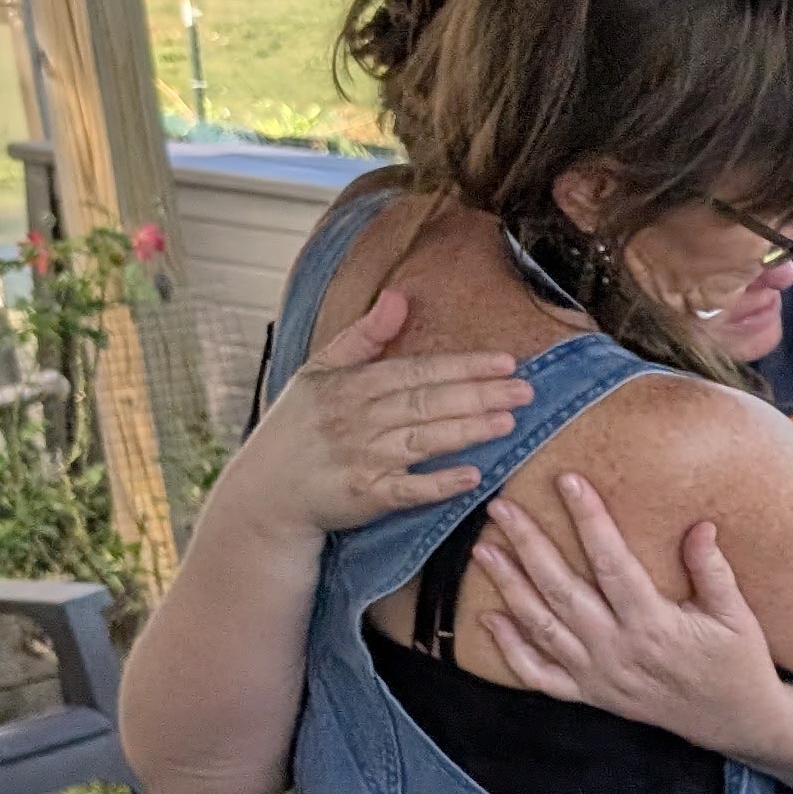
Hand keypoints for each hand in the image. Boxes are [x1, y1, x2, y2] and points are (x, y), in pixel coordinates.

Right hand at [223, 287, 526, 537]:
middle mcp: (358, 420)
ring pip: (423, 441)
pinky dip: (439, 484)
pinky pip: (408, 490)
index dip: (462, 366)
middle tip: (525, 390)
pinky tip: (473, 476)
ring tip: (509, 422)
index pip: (416, 370)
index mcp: (350, 386)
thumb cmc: (299, 427)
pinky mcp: (366, 497)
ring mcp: (362, 459)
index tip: (506, 361)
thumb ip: (363, 336)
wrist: (267, 491)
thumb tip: (398, 297)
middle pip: (426, 403)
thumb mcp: (320, 372)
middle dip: (478, 395)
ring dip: (467, 431)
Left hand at [470, 472, 785, 756]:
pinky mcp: (592, 695)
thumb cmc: (739, 664)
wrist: (737, 722)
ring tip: (484, 551)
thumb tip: (700, 526)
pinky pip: (540, 675)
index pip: (612, 563)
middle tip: (501, 509)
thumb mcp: (738, 617)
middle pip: (561, 589)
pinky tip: (488, 619)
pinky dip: (511, 649)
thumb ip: (714, 572)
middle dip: (529, 545)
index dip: (589, 520)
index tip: (569, 482)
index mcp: (654, 626)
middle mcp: (618, 650)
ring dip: (509, 587)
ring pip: (541, 627)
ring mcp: (599, 676)